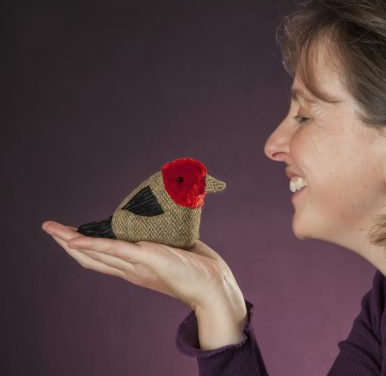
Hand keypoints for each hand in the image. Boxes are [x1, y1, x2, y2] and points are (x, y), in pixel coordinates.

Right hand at [42, 220, 243, 311]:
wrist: (213, 283)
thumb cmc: (197, 266)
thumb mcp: (172, 250)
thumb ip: (161, 242)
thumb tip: (158, 225)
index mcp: (134, 268)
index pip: (102, 258)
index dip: (83, 247)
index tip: (69, 235)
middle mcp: (131, 269)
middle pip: (91, 257)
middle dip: (68, 243)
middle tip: (49, 229)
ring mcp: (136, 264)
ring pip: (96, 253)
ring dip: (72, 241)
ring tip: (53, 231)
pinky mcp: (147, 258)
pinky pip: (114, 249)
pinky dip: (93, 244)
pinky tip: (75, 239)